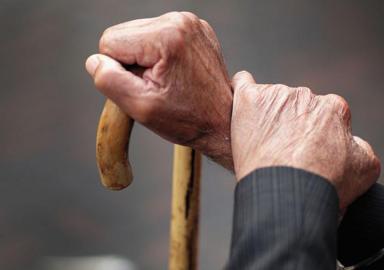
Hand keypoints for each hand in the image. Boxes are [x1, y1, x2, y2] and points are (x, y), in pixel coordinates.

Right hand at [85, 12, 232, 168]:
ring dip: (144, 59)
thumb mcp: (141, 107)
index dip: (118, 70)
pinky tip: (174, 72)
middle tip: (155, 86)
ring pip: (138, 34)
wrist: (222, 121)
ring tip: (166, 80)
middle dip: (131, 62)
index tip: (142, 87)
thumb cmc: (187, 118)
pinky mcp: (194, 28)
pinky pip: (157, 36)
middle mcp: (180, 21)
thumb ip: (109, 80)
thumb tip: (95, 60)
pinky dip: (159, 54)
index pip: (109, 41)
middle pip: (124, 34)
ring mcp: (190, 22)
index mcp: (166, 36)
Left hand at [230, 71, 380, 209]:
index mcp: (334, 108)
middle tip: (283, 155)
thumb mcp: (365, 169)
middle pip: (296, 108)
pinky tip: (240, 106)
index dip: (316, 136)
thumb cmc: (325, 185)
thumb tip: (353, 141)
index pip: (324, 115)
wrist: (288, 194)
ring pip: (271, 101)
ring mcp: (276, 95)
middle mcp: (306, 95)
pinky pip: (242, 83)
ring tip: (261, 147)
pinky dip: (241, 91)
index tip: (307, 154)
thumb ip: (362, 148)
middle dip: (291, 126)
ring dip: (267, 117)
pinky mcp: (249, 99)